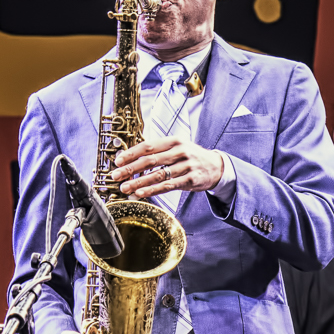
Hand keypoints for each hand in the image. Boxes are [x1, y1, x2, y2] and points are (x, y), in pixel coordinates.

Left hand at [112, 135, 229, 199]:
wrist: (217, 166)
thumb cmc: (191, 158)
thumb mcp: (177, 148)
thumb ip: (158, 152)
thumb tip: (132, 159)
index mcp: (174, 141)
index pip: (148, 146)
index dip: (131, 153)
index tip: (118, 161)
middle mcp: (180, 151)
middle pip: (150, 160)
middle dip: (130, 169)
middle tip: (116, 176)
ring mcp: (186, 165)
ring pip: (158, 175)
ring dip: (139, 182)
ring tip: (125, 188)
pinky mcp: (191, 179)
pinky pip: (168, 186)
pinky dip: (153, 190)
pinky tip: (141, 193)